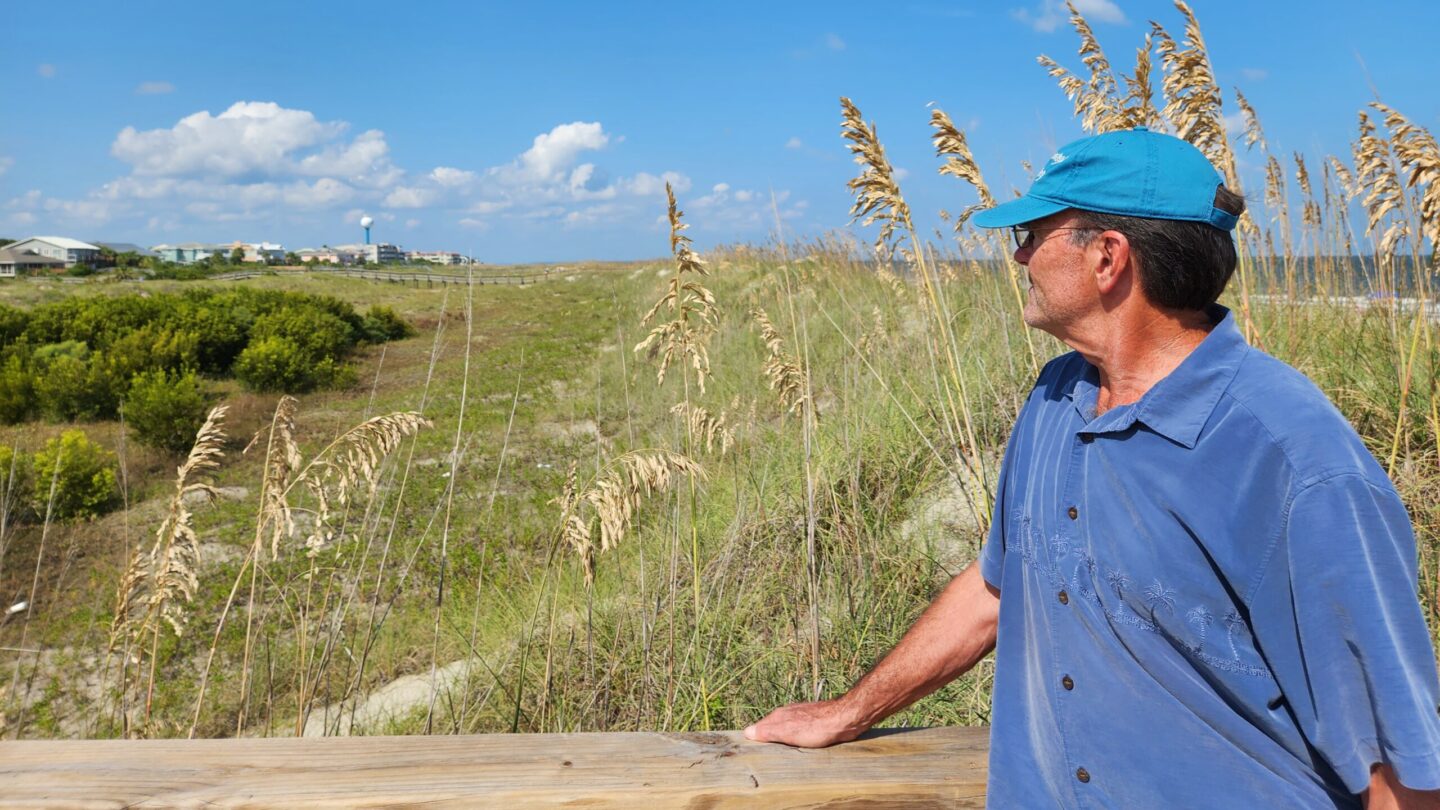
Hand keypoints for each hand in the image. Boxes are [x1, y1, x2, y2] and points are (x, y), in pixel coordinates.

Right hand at [742, 698, 867, 748]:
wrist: (845, 719)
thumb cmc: (817, 727)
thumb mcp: (789, 732)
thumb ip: (768, 732)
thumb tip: (747, 733)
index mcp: (778, 716)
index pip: (759, 728)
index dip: (754, 739)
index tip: (750, 752)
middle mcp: (787, 714)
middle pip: (771, 729)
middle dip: (766, 740)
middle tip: (762, 757)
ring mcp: (800, 717)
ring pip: (784, 730)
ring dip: (780, 740)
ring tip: (778, 754)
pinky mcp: (813, 722)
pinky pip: (797, 732)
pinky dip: (794, 740)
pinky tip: (797, 748)